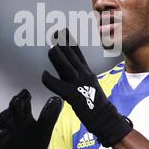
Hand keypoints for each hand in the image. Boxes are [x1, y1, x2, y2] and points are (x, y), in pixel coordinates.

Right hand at [0, 89, 61, 148]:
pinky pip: (0, 140)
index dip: (24, 97)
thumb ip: (50, 114)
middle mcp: (15, 122)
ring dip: (6, 116)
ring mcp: (8, 132)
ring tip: (10, 113)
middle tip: (18, 99)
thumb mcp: (44, 128)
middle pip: (12, 109)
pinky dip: (2, 136)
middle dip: (14, 104)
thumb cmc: (33, 144)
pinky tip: (5, 134)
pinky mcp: (4, 146)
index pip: (23, 102)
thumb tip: (57, 98)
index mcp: (24, 116)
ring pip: (3, 122)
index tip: (26, 92)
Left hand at [42, 29, 131, 147]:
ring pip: (64, 64)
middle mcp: (83, 73)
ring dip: (56, 55)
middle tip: (55, 34)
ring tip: (51, 49)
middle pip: (70, 53)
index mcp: (87, 71)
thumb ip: (79, 74)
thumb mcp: (90, 82)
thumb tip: (66, 67)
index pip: (77, 52)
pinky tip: (44, 75)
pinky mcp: (72, 93)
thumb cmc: (95, 102)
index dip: (69, 41)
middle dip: (62, 42)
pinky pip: (56, 84)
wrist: (104, 116)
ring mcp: (78, 82)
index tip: (63, 31)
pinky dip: (48, 79)